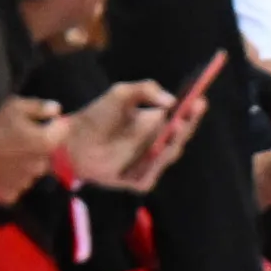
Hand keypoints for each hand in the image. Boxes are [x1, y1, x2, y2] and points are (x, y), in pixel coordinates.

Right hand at [0, 96, 65, 202]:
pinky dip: (11, 178)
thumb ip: (40, 107)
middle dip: (38, 145)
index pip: (64, 130)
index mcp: (46, 143)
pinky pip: (17, 185)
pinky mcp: (12, 195)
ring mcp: (27, 183)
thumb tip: (57, 109)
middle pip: (48, 153)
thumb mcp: (13, 107)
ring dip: (25, 163)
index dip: (53, 124)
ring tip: (4, 154)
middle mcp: (41, 166)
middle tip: (16, 139)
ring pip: (33, 170)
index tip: (40, 121)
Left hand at [65, 80, 181, 192]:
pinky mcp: (135, 181)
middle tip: (192, 110)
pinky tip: (157, 151)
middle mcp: (157, 145)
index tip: (199, 99)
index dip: (192, 111)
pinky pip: (149, 175)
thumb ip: (145, 89)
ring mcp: (148, 164)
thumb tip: (170, 101)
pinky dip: (154, 165)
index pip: (183, 119)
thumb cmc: (97, 116)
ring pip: (168, 155)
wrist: (71, 141)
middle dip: (187, 123)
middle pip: (179, 137)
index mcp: (158, 124)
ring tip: (176, 124)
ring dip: (173, 142)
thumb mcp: (121, 93)